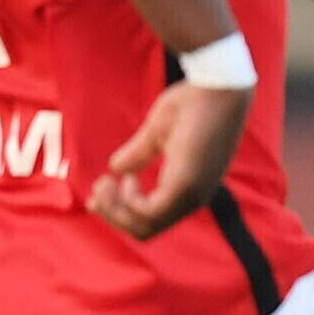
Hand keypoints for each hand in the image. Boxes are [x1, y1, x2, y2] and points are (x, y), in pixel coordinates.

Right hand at [89, 80, 251, 238]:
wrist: (218, 85)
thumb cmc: (193, 103)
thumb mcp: (156, 133)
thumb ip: (138, 154)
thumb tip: (115, 169)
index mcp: (189, 188)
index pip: (153, 218)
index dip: (122, 210)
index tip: (103, 183)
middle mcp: (193, 198)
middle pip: (146, 229)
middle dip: (114, 216)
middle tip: (95, 192)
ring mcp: (191, 195)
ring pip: (146, 226)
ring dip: (116, 211)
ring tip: (103, 184)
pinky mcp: (186, 185)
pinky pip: (150, 213)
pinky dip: (129, 203)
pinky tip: (125, 180)